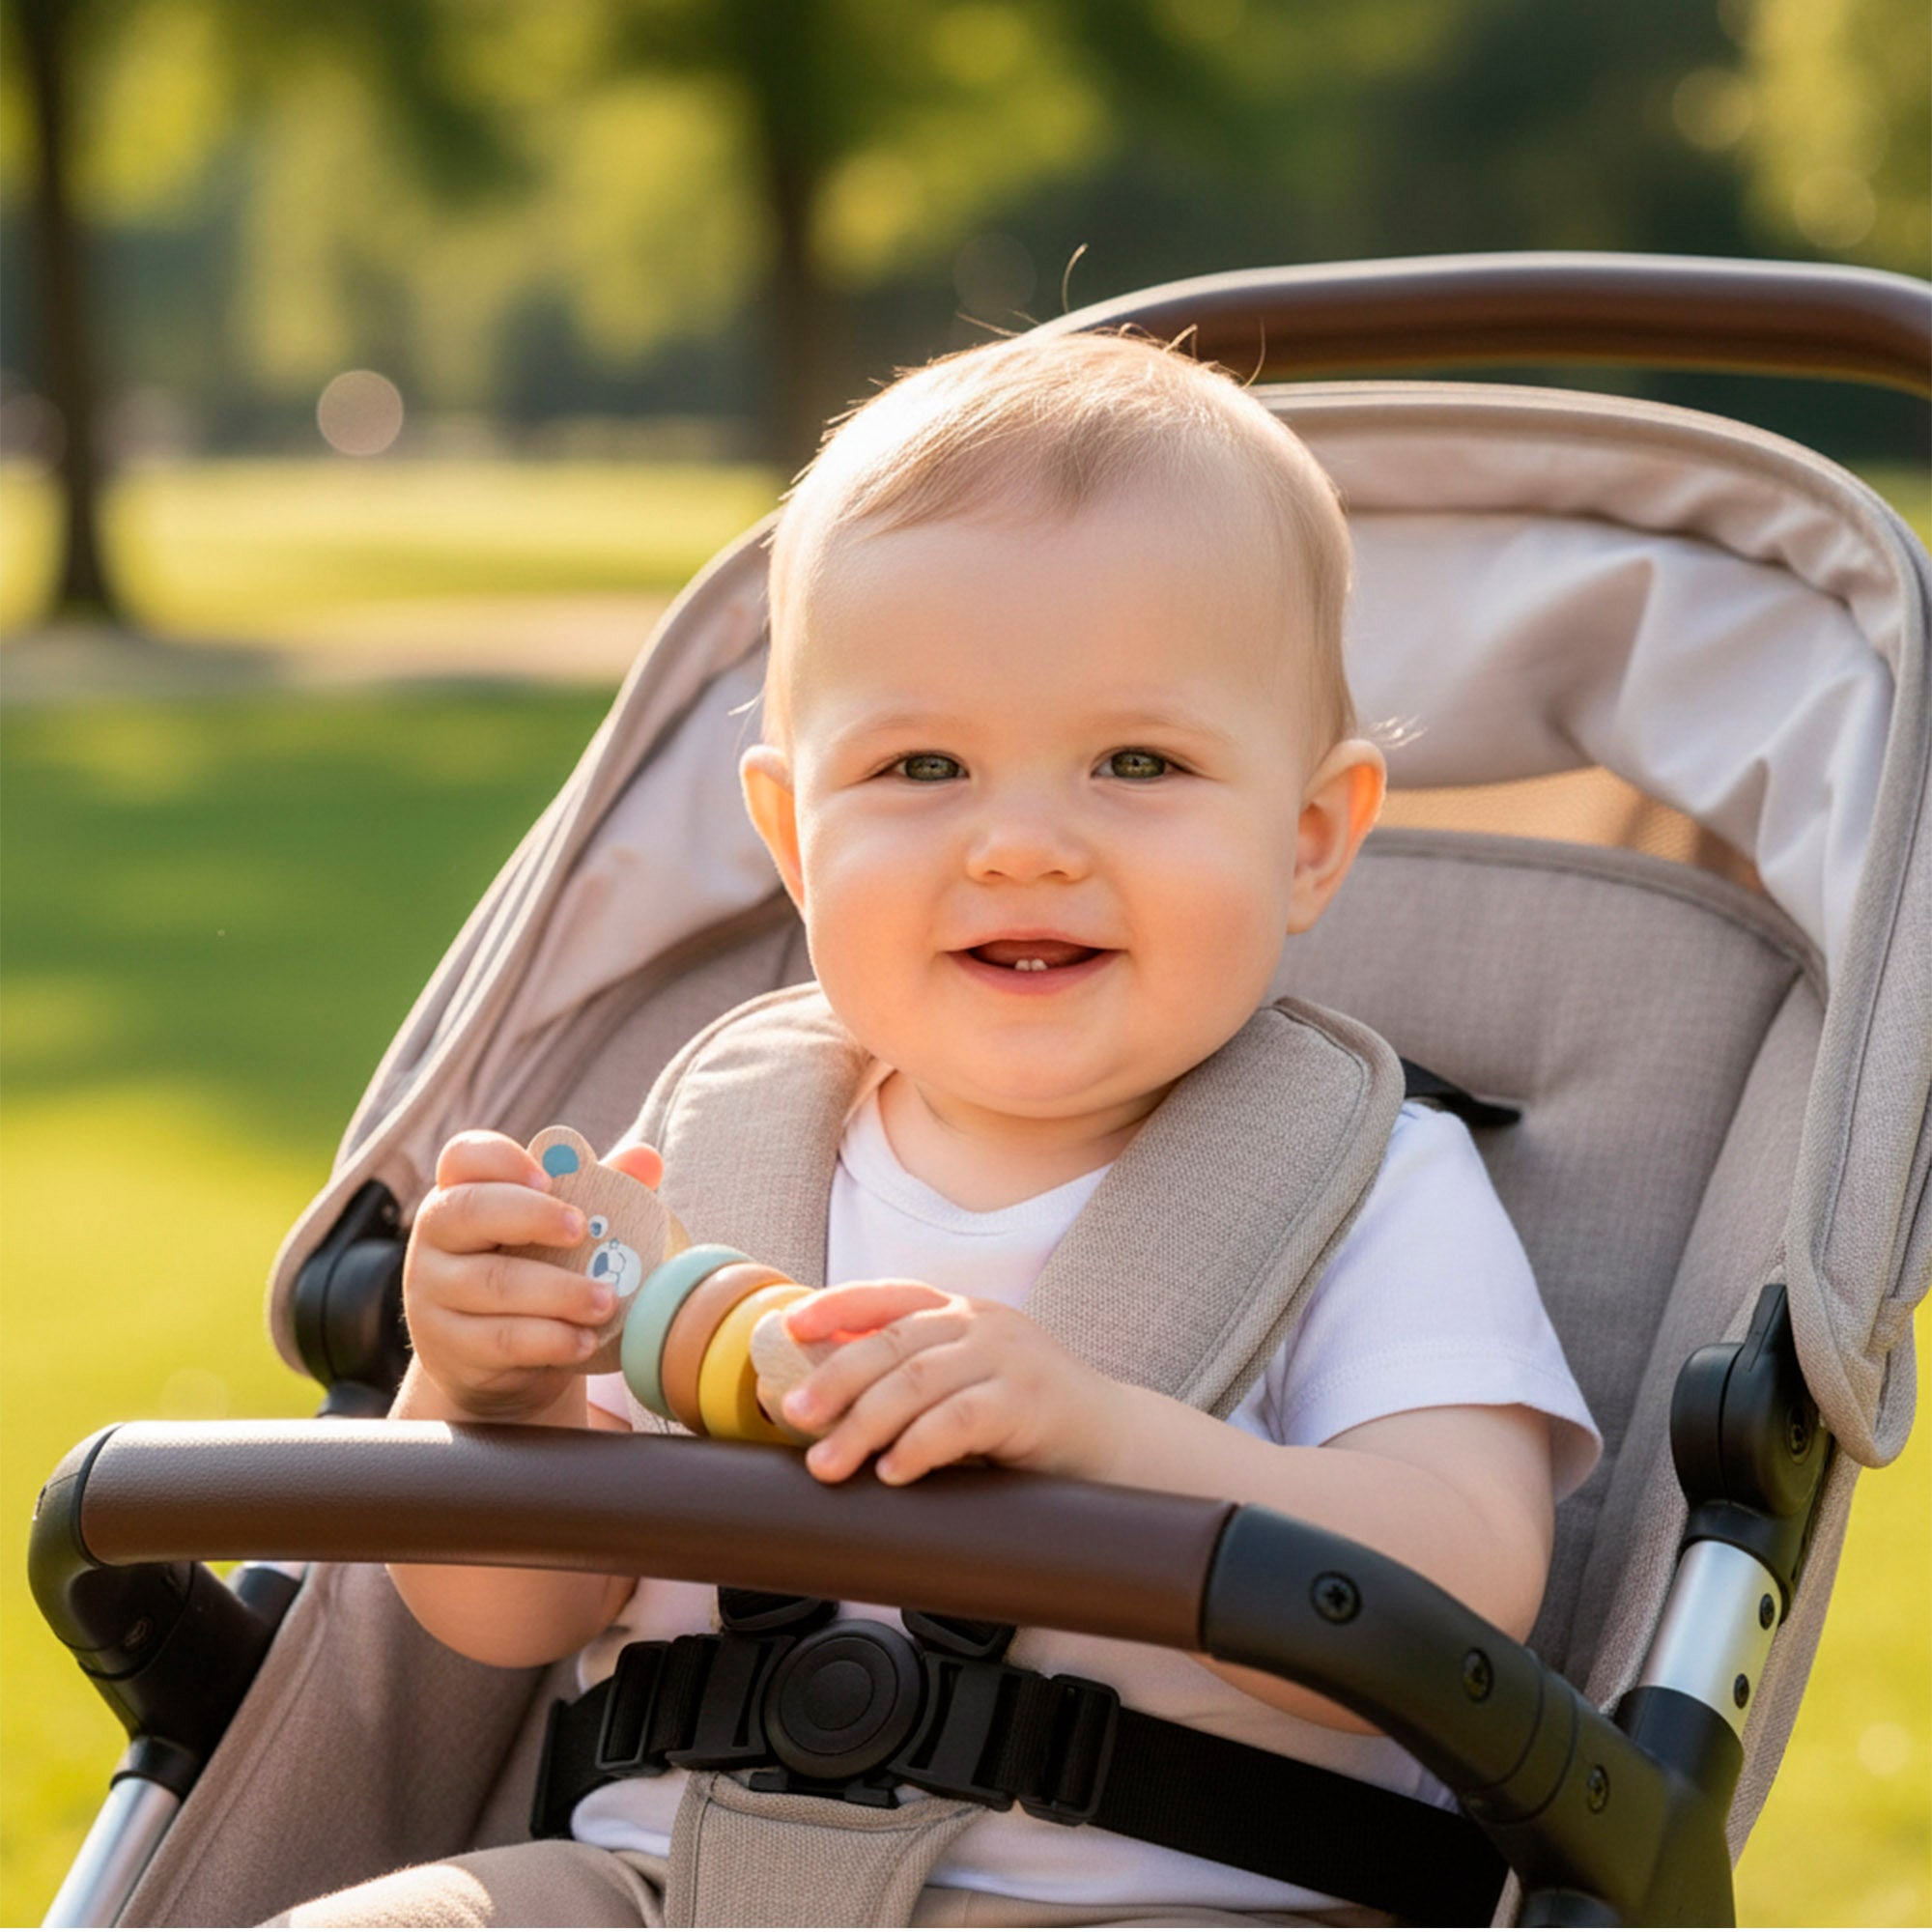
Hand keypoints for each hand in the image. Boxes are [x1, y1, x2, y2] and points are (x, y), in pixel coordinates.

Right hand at [403, 1130, 663, 1421]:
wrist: (498, 1359)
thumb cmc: (534, 1269)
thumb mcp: (560, 1229)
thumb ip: (600, 1190)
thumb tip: (647, 1160)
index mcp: (462, 1191)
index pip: (464, 1157)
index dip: (502, 1159)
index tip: (549, 1176)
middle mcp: (437, 1237)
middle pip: (469, 1211)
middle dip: (531, 1216)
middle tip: (583, 1229)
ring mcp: (433, 1292)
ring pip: (492, 1282)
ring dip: (558, 1290)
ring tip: (607, 1299)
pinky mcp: (449, 1346)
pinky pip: (500, 1339)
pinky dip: (550, 1339)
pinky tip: (585, 1339)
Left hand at [768, 1281, 1121, 1485]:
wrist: (1113, 1443)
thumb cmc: (1027, 1417)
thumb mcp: (966, 1381)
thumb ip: (912, 1379)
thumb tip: (825, 1396)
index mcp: (961, 1312)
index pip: (888, 1296)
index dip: (834, 1306)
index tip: (789, 1328)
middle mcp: (981, 1323)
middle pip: (892, 1343)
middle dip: (835, 1378)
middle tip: (795, 1415)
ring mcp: (1007, 1357)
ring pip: (917, 1381)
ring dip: (864, 1423)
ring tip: (830, 1462)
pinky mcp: (1028, 1401)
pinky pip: (960, 1420)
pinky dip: (919, 1445)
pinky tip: (893, 1471)